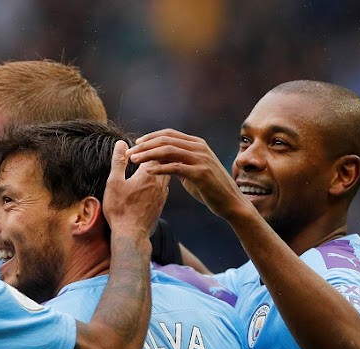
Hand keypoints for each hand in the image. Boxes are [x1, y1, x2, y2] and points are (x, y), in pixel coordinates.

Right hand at [102, 140, 169, 237]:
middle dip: (157, 153)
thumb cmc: (120, 209)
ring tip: (151, 162)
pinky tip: (154, 181)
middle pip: (165, 161)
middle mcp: (160, 182)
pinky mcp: (161, 203)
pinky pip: (165, 185)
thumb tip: (121, 143)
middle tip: (148, 149)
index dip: (146, 146)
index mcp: (148, 173)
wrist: (132, 234)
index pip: (153, 151)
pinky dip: (160, 177)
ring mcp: (163, 193)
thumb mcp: (114, 182)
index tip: (138, 144)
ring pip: (167, 172)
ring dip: (160, 166)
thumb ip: (118, 162)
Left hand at [125, 129, 249, 221]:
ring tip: (134, 161)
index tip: (135, 144)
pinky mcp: (201, 173)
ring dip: (148, 155)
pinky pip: (175, 167)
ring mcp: (201, 159)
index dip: (150, 137)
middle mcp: (199, 147)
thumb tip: (161, 160)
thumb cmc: (210, 188)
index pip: (169, 134)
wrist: (231, 202)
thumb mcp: (193, 170)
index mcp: (196, 144)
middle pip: (165, 140)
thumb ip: (179, 162)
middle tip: (129, 153)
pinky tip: (147, 172)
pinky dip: (159, 169)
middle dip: (144, 146)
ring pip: (168, 151)